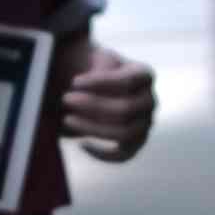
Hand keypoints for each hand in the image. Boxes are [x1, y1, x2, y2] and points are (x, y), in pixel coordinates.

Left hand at [58, 46, 156, 162]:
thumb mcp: (97, 59)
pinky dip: (102, 154)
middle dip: (92, 105)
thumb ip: (99, 65)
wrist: (95, 88)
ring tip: (66, 119)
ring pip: (124, 133)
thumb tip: (92, 79)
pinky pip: (123, 156)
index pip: (128, 81)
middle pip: (126, 109)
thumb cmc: (95, 70)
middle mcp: (149, 100)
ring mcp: (145, 123)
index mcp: (145, 75)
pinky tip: (81, 143)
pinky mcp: (135, 143)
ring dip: (93, 128)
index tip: (74, 81)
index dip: (100, 83)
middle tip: (65, 99)